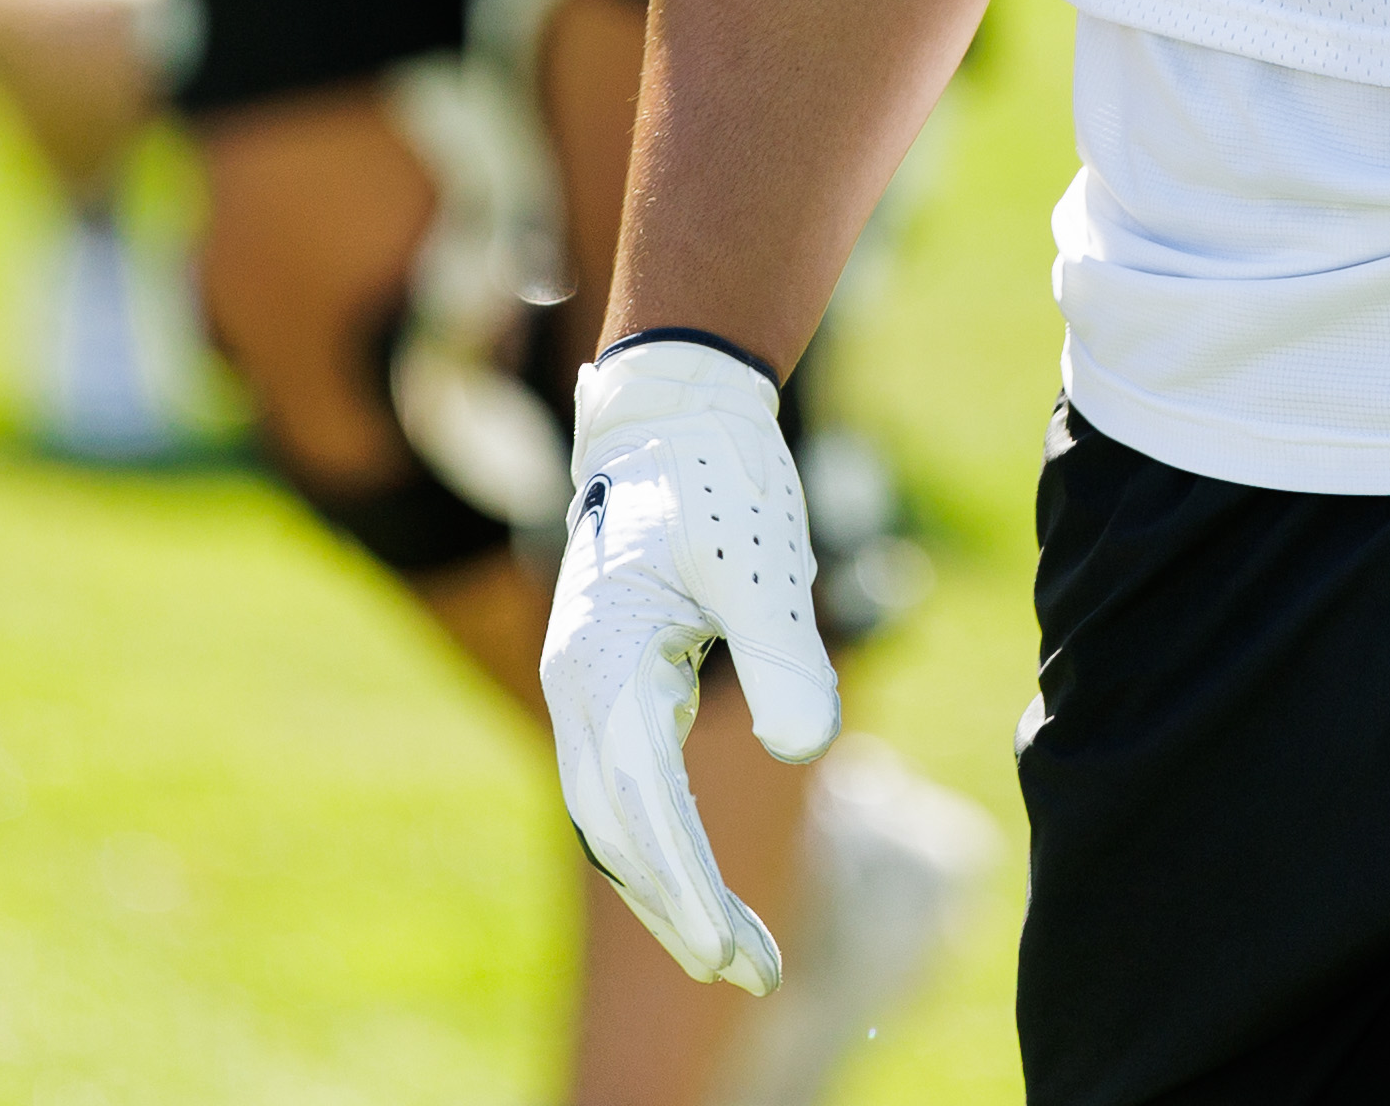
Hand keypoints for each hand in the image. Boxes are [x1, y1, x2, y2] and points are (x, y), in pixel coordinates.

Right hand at [541, 336, 841, 990]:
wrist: (674, 416)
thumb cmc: (720, 481)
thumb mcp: (763, 561)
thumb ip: (785, 651)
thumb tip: (810, 746)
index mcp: (604, 663)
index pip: (639, 804)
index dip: (682, 882)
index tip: (724, 949)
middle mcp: (580, 689)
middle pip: (617, 832)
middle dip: (680, 909)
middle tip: (752, 974)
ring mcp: (588, 691)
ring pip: (616, 821)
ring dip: (671, 889)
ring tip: (744, 954)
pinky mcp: (610, 687)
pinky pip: (625, 790)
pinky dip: (661, 846)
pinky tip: (706, 884)